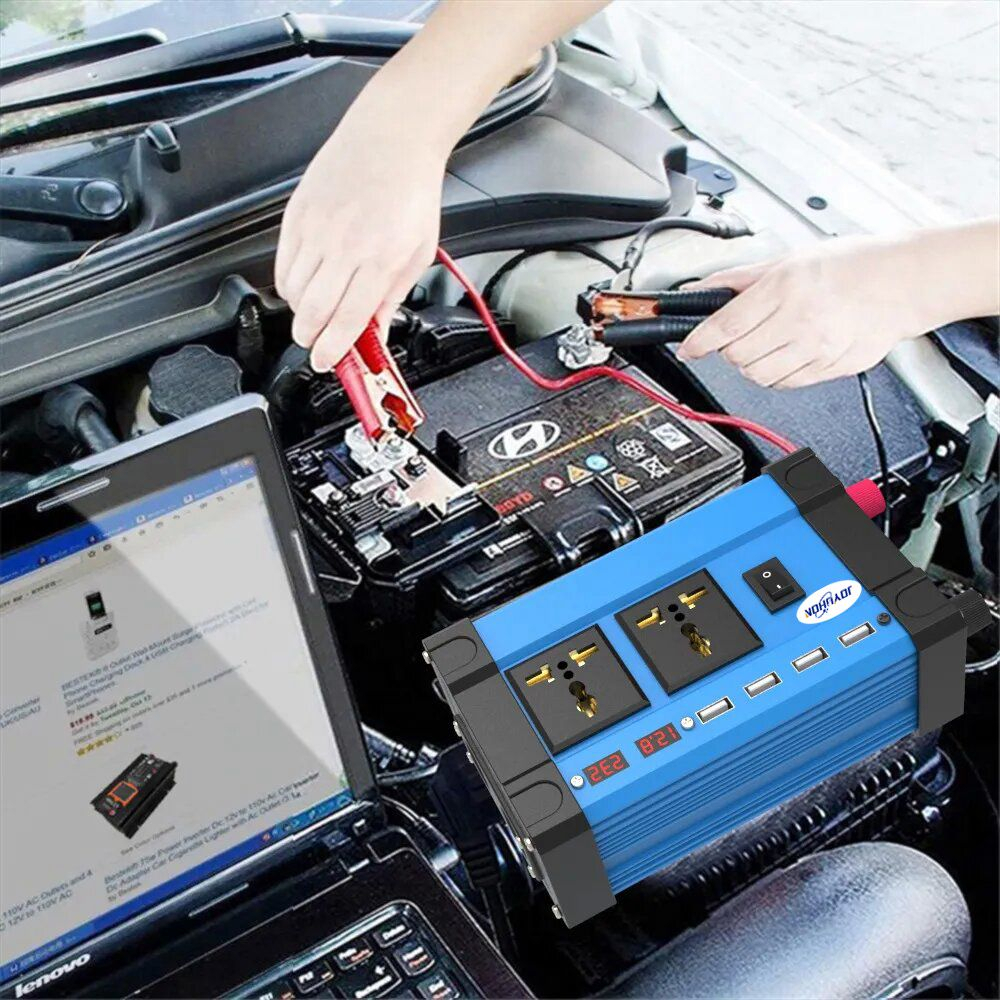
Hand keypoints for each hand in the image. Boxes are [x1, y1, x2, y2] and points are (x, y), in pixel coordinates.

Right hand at [275, 100, 443, 370]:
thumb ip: (393, 296)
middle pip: (312, 311)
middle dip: (310, 337)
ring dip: (300, 311)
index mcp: (379, 259)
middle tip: (318, 343)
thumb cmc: (410, 191)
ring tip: (316, 311)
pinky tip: (306, 284)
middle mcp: (344, 246)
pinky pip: (282, 263)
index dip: (333, 350)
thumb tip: (376, 332)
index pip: (347, 320)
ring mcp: (316, 230)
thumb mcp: (419, 253)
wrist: (392, 138)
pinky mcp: (296, 215)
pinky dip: (289, 283)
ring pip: (292, 291)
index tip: (328, 362)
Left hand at [676, 234, 942, 388]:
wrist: (903, 281)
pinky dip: (777, 374)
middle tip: (736, 338)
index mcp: (786, 287)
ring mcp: (818, 347)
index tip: (688, 348)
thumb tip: (695, 290)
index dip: (698, 341)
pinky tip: (787, 354)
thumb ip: (737, 279)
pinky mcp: (831, 366)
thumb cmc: (849, 265)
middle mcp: (801, 319)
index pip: (726, 325)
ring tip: (764, 344)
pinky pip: (786, 384)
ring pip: (759, 376)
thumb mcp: (788, 259)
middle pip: (738, 356)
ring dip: (751, 365)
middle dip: (728, 350)